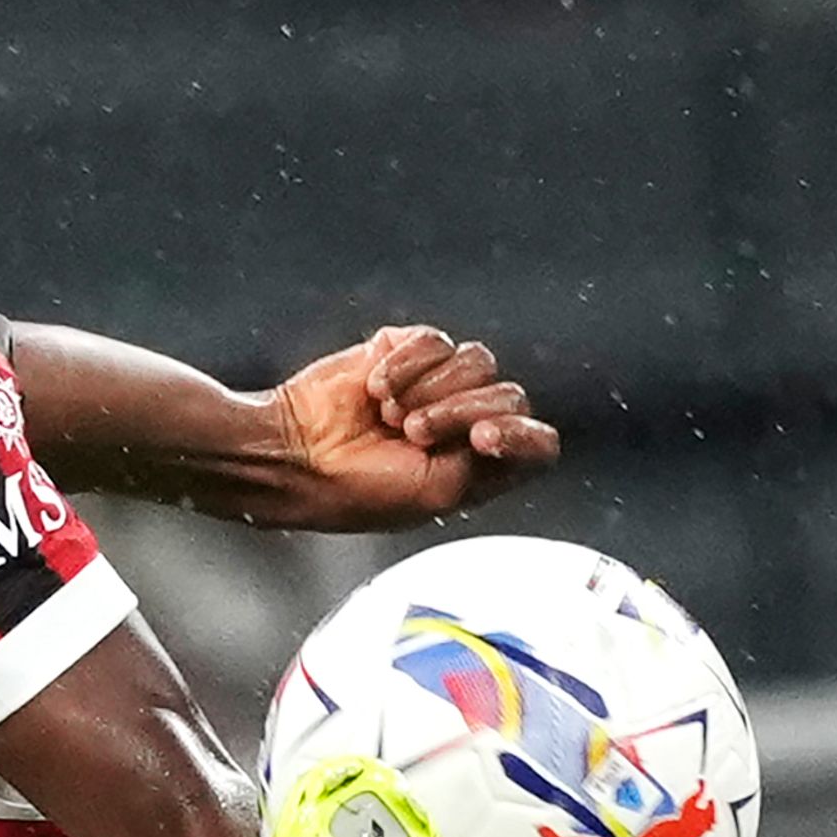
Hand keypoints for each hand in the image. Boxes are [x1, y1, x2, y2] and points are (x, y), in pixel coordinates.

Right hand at [261, 326, 559, 530]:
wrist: (297, 455)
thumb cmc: (357, 489)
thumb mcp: (436, 495)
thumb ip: (486, 464)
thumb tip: (504, 424)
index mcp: (483, 467)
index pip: (540, 443)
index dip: (523, 435)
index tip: (483, 437)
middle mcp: (468, 422)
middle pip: (509, 395)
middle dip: (459, 412)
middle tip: (413, 432)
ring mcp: (440, 384)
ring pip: (478, 361)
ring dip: (430, 389)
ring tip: (390, 413)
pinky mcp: (409, 352)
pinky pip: (434, 341)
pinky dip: (405, 365)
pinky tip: (376, 388)